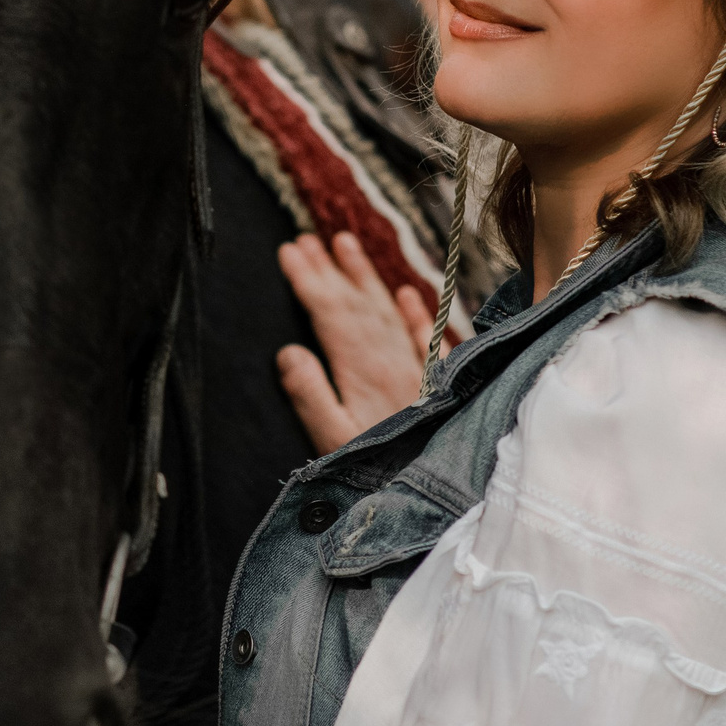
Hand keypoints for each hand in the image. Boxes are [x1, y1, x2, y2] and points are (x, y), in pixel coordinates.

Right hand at [274, 232, 436, 454]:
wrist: (437, 487)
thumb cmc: (380, 470)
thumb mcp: (333, 440)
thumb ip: (311, 396)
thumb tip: (287, 351)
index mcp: (362, 371)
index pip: (330, 313)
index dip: (309, 280)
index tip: (289, 250)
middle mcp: (391, 360)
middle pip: (356, 303)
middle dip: (329, 269)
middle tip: (306, 238)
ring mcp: (416, 368)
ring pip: (388, 310)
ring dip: (366, 276)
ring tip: (346, 243)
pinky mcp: (438, 382)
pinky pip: (427, 337)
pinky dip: (417, 312)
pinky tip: (407, 292)